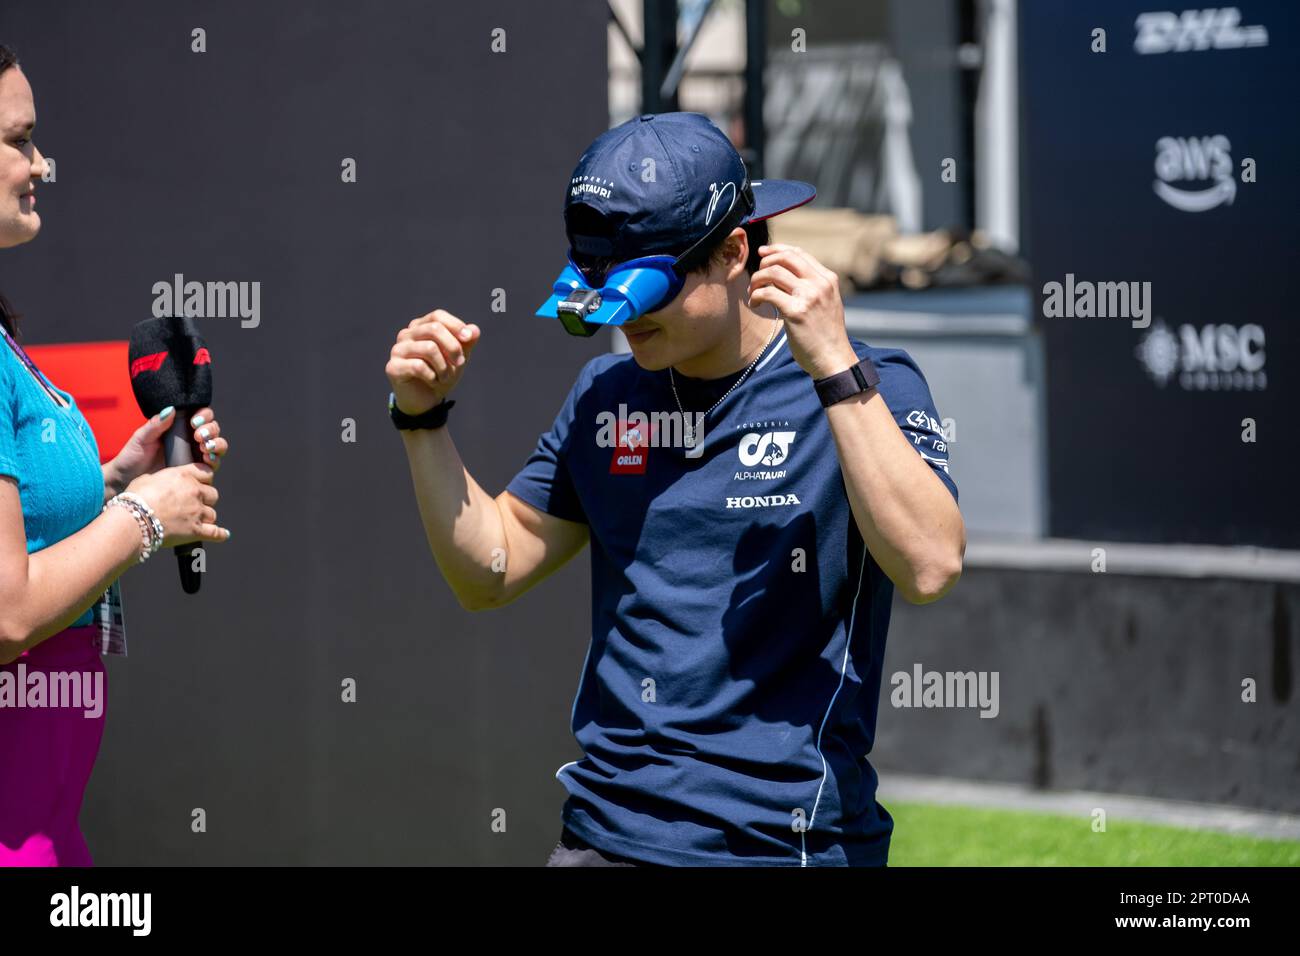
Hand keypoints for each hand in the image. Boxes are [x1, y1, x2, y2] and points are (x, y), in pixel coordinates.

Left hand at [109, 405, 230, 493]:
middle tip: (198, 435)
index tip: (194, 421)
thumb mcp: (142, 437)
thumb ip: (156, 424)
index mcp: (179, 427)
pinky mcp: (197, 472)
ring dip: (216, 443)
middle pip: (213, 429)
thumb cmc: (133, 456)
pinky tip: (207, 459)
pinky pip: (213, 465)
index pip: (201, 416)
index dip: (204, 415)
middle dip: (210, 430)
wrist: (127, 478)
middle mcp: (191, 440)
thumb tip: (171, 409)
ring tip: (205, 447)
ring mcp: (195, 456)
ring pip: (218, 445)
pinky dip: (214, 459)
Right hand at [123, 462, 228, 548]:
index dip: (204, 479)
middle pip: (212, 494)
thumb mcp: (145, 479)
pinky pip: (215, 533)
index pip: (206, 472)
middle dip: (205, 499)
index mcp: (183, 476)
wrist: (133, 521)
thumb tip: (159, 482)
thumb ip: (160, 479)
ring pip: (212, 514)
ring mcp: (197, 512)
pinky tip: (223, 534)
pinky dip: (220, 534)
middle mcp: (194, 492)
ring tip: (196, 520)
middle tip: (195, 504)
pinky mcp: (196, 530)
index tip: (201, 483)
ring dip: (205, 517)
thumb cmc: (135, 500)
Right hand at [385, 310, 480, 414]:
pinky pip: (418, 366)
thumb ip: (467, 342)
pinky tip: (433, 382)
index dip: (455, 325)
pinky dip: (432, 376)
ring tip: (445, 377)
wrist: (427, 402)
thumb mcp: (458, 357)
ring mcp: (397, 350)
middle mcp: (406, 335)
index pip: (437, 316)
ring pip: (429, 348)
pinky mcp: (393, 367)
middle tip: (460, 363)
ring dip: (444, 366)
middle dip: (453, 347)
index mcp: (420, 327)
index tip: (468, 338)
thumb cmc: (441, 375)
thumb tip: (475, 329)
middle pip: (434, 328)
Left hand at [747, 243, 857, 379]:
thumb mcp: (825, 303)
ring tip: (754, 293)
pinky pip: (768, 293)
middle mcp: (820, 284)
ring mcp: (809, 296)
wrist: (834, 359)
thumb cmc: (826, 335)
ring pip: (774, 272)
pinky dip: (756, 296)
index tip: (763, 253)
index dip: (778, 250)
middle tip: (756, 277)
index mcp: (828, 279)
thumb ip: (811, 287)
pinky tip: (756, 304)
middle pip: (786, 257)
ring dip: (757, 280)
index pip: (799, 253)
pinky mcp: (796, 312)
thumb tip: (782, 275)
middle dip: (765, 262)